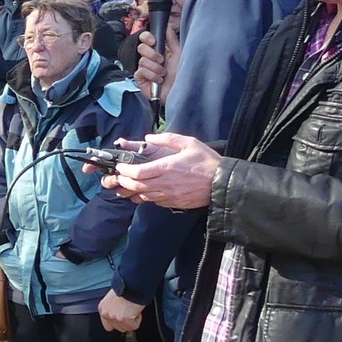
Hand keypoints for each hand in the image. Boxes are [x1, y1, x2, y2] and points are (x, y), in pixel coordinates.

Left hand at [98, 290, 144, 333]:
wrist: (133, 285)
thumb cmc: (127, 289)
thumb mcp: (114, 299)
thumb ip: (113, 310)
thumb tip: (119, 317)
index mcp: (102, 308)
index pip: (108, 325)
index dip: (118, 323)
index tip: (124, 320)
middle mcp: (106, 314)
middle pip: (118, 328)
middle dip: (126, 323)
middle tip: (130, 313)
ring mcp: (114, 317)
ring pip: (126, 328)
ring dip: (132, 321)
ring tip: (132, 310)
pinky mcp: (123, 319)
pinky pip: (134, 326)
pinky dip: (138, 319)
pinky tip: (136, 310)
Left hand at [104, 132, 219, 209]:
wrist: (223, 182)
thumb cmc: (207, 161)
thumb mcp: (189, 143)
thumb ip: (168, 139)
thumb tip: (149, 137)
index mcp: (167, 167)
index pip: (137, 172)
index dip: (124, 171)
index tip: (120, 167)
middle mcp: (165, 183)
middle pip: (136, 186)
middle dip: (123, 181)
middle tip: (119, 177)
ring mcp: (169, 195)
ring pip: (143, 195)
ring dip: (133, 190)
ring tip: (128, 184)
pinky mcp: (174, 203)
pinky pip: (155, 202)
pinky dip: (146, 197)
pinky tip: (145, 191)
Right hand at [134, 22, 178, 99]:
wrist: (180, 91)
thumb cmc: (182, 75)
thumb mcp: (179, 54)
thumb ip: (172, 40)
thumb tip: (168, 26)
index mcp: (158, 51)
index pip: (145, 39)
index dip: (147, 37)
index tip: (154, 41)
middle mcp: (149, 59)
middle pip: (141, 48)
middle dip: (153, 54)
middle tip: (162, 61)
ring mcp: (144, 69)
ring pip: (142, 61)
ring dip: (156, 68)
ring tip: (163, 74)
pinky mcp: (140, 79)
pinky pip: (140, 72)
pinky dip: (151, 75)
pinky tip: (158, 80)